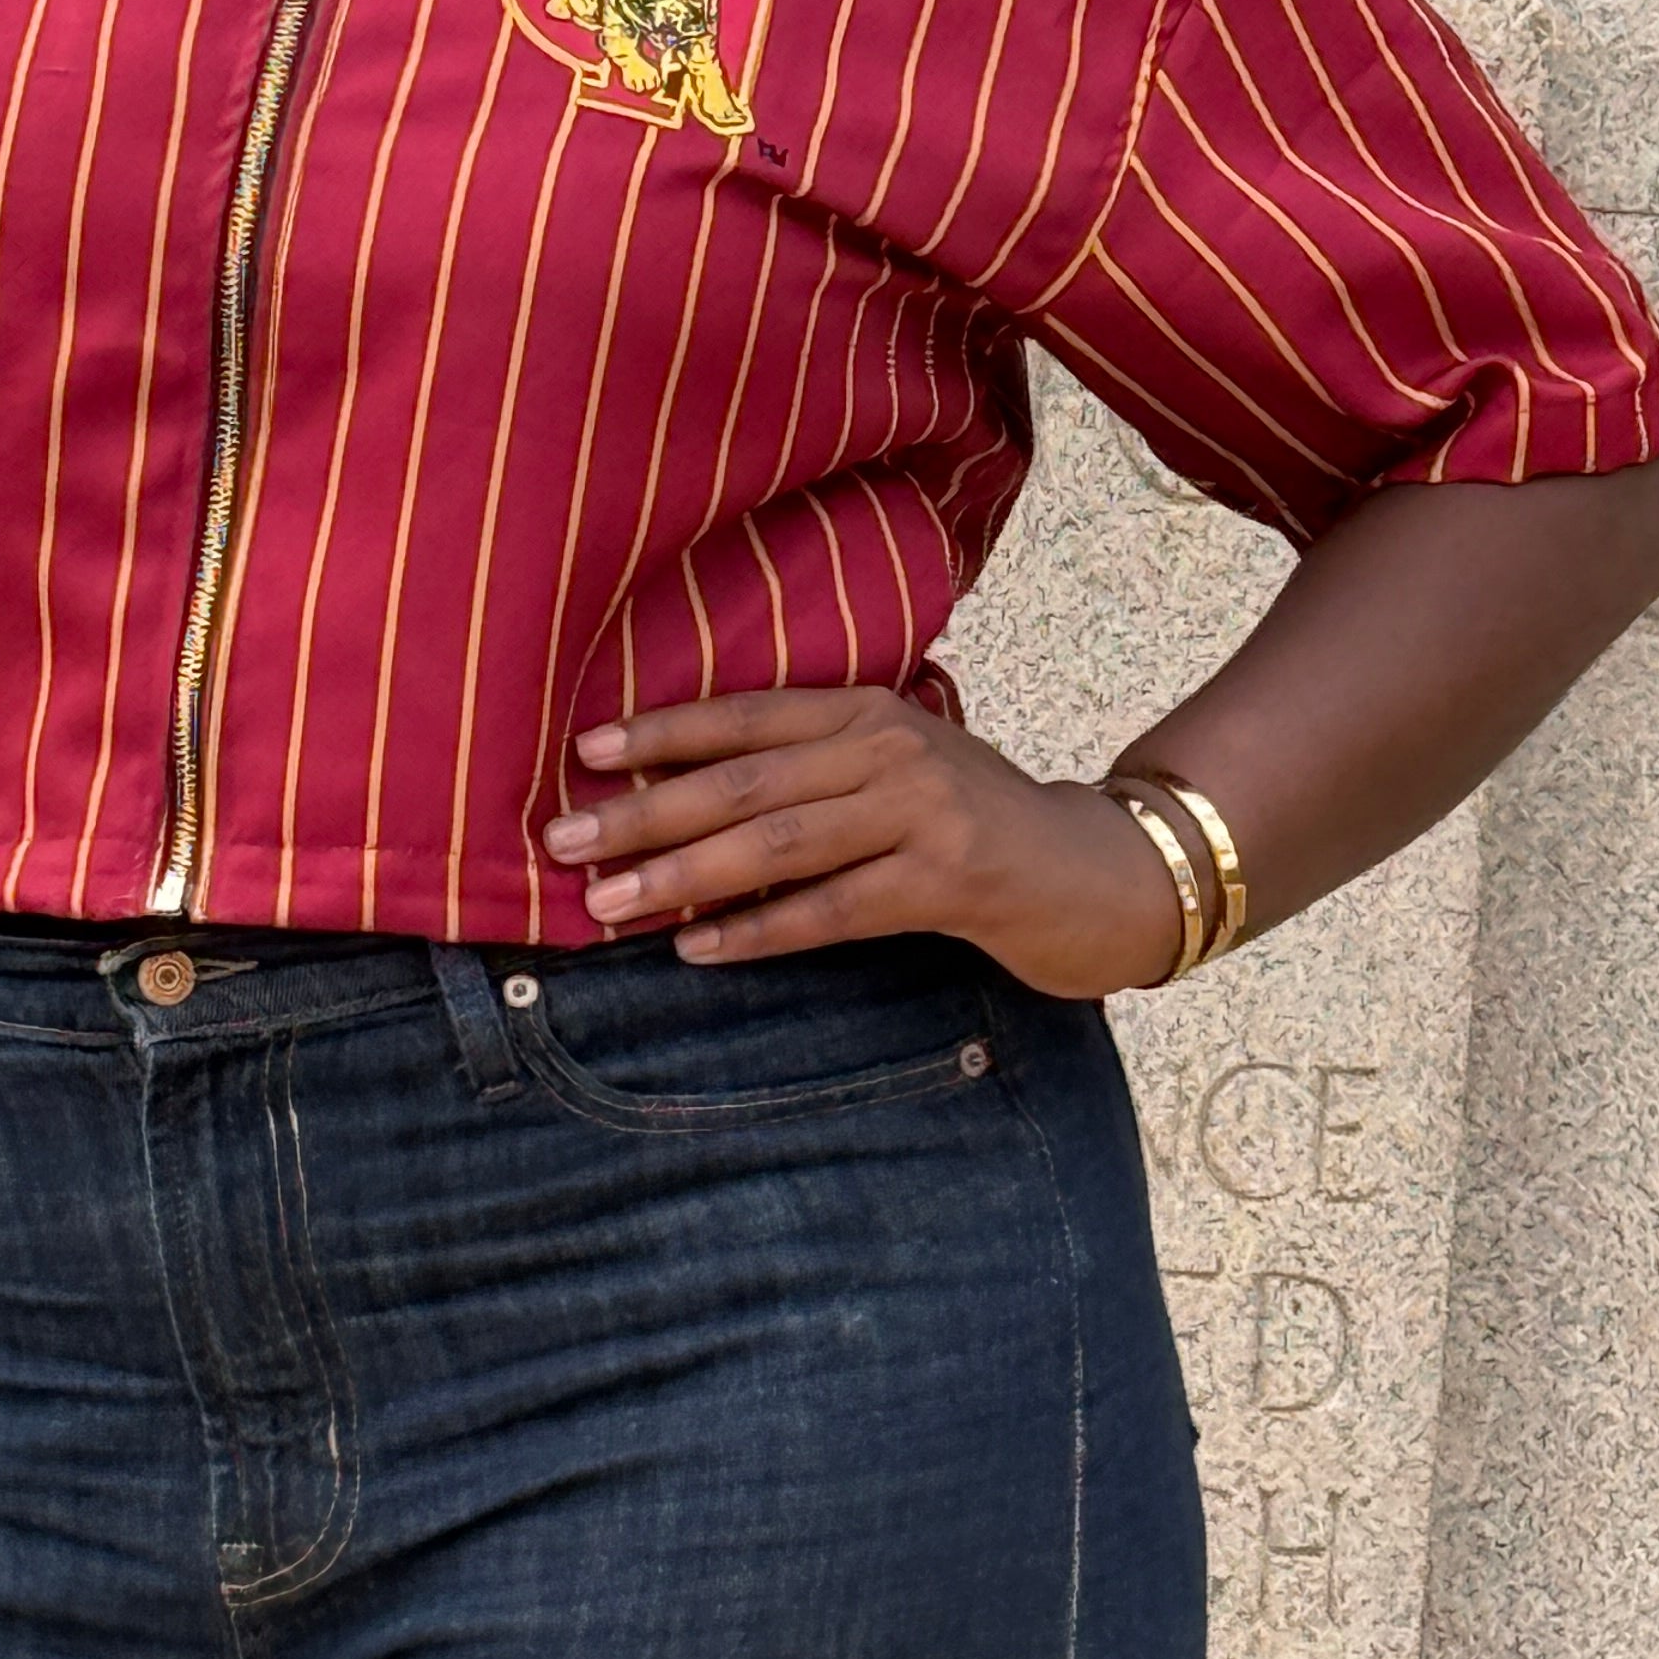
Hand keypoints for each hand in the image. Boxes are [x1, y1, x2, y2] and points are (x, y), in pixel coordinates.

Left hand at [544, 687, 1183, 998]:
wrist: (1094, 869)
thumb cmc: (977, 820)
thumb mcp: (900, 766)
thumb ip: (816, 766)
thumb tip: (689, 796)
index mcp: (868, 710)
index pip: (745, 715)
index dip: (661, 733)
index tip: (583, 755)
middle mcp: (889, 750)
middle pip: (744, 783)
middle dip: (644, 814)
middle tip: (563, 843)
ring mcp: (922, 813)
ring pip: (776, 847)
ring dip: (681, 878)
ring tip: (609, 904)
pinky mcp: (947, 881)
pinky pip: (831, 912)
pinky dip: (757, 932)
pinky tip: (697, 949)